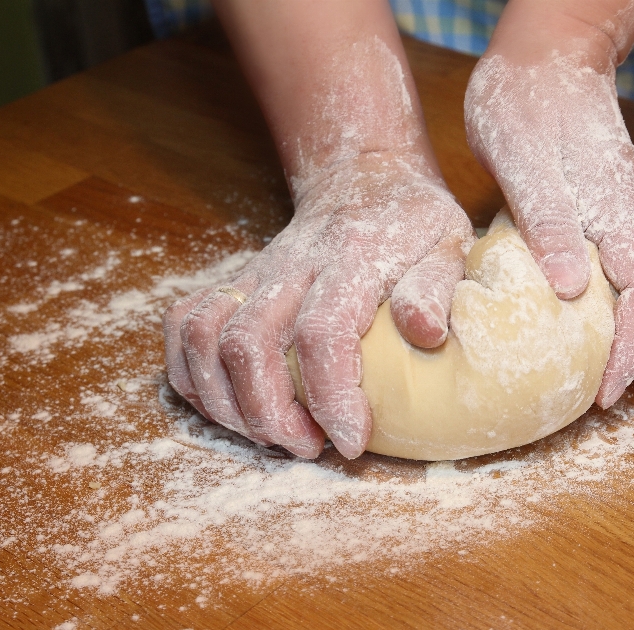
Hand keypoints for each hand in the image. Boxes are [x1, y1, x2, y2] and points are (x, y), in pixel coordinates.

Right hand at [163, 152, 472, 458]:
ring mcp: (255, 273)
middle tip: (309, 447)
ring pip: (205, 338)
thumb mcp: (448, 244)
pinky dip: (190, 373)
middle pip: (248, 344)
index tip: (351, 441)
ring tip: (272, 435)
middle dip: (269, 414)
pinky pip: (185, 324)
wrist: (363, 178)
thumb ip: (436, 287)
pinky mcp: (234, 282)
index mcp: (351, 261)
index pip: (322, 333)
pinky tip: (228, 404)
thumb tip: (426, 333)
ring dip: (226, 402)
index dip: (330, 397)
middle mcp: (292, 266)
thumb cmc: (411, 222)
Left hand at [465, 49, 633, 407]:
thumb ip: (546, 220)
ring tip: (629, 365)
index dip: (632, 349)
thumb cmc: (524, 103)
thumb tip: (570, 290)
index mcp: (614, 208)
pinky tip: (628, 320)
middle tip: (612, 390)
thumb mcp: (519, 157)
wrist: (548, 57)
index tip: (606, 391)